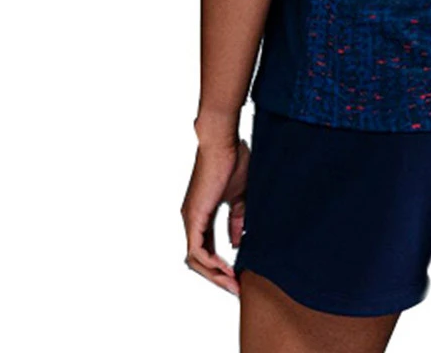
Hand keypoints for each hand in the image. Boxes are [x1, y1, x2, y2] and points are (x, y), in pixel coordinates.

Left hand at [181, 132, 250, 294]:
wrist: (223, 142)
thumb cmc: (233, 161)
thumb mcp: (239, 197)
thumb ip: (237, 220)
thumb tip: (235, 243)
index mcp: (201, 215)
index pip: (206, 249)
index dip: (220, 265)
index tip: (239, 276)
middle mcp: (192, 220)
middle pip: (199, 260)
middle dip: (217, 277)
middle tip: (236, 288)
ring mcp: (190, 219)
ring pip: (196, 260)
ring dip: (214, 274)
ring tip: (233, 283)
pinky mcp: (194, 216)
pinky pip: (197, 250)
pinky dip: (210, 262)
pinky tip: (226, 268)